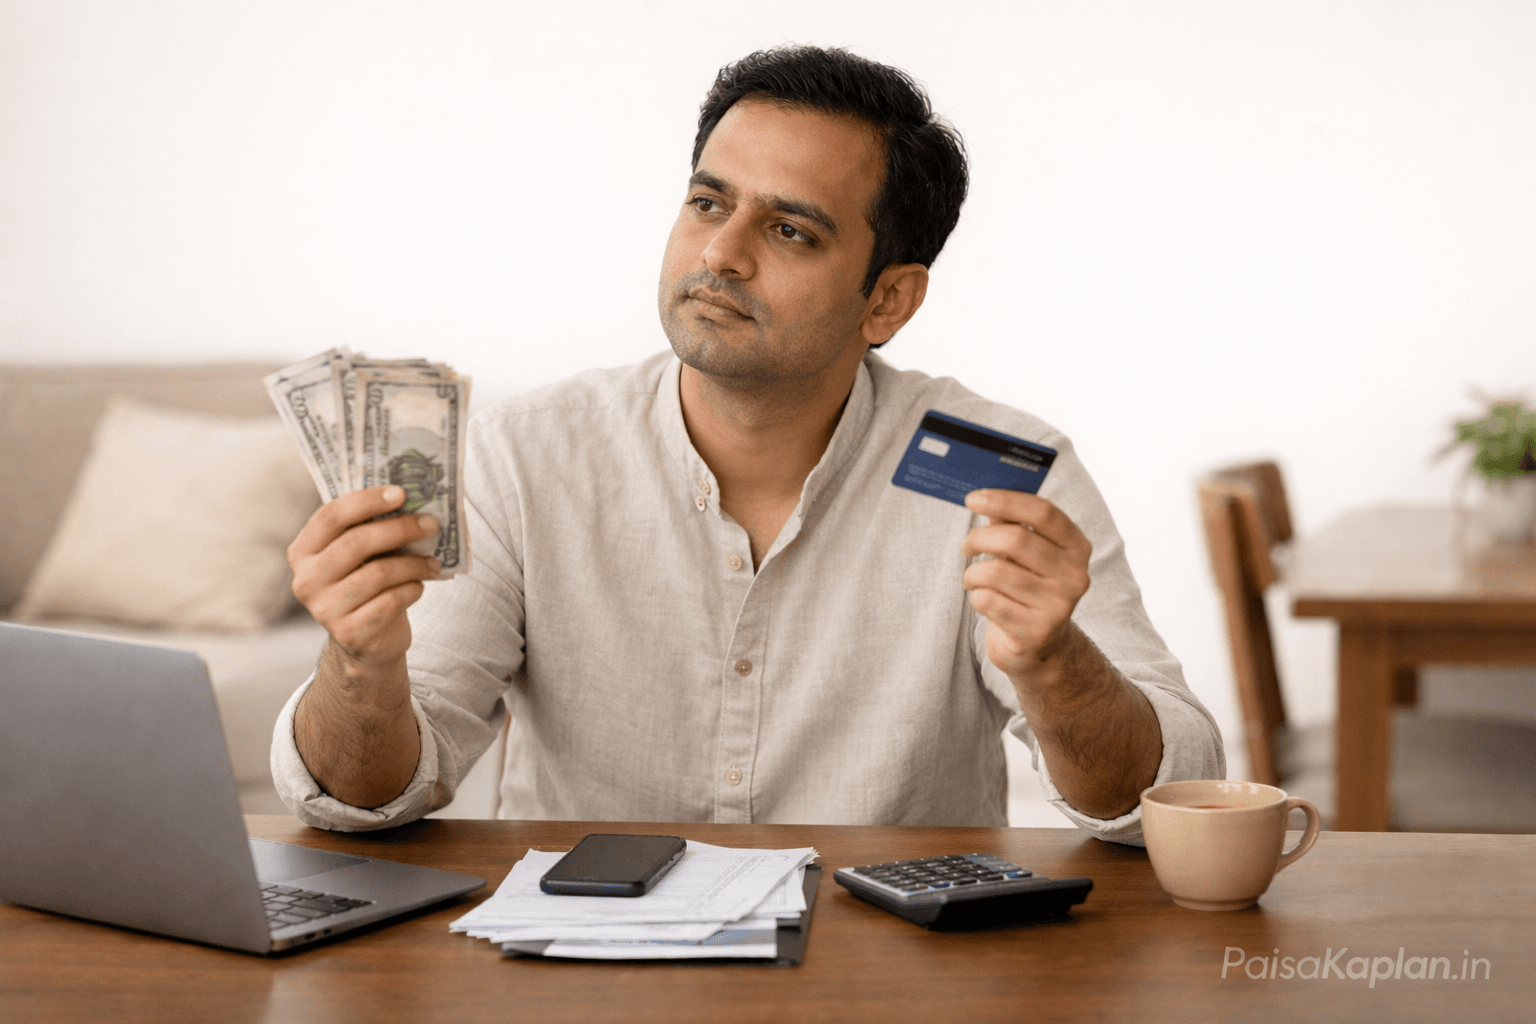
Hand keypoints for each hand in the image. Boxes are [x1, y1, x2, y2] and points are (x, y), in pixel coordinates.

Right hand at [288, 485, 442, 675]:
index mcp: (303, 552)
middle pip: (356, 542)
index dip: (367, 501)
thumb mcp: (360, 557)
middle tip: (431, 523)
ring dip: (414, 564)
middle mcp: (306, 581)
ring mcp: (325, 610)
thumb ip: (370, 529)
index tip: (402, 493)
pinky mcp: (350, 634)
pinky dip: (412, 589)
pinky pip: (391, 601)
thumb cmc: (366, 586)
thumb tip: (412, 500)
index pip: (331, 516)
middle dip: (400, 528)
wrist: (368, 641)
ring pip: (378, 573)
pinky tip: (418, 587)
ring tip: (432, 562)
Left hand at [960, 489, 1092, 684]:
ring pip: (995, 572)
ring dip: (972, 573)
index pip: (1043, 512)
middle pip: (1015, 539)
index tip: (972, 498)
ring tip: (972, 579)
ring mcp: (1058, 606)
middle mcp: (1074, 575)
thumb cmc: (1028, 588)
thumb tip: (985, 496)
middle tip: (966, 546)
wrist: (1039, 646)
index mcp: (1077, 547)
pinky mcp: (1035, 632)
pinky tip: (983, 600)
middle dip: (979, 538)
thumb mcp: (1027, 554)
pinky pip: (987, 600)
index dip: (1005, 500)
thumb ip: (1011, 523)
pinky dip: (975, 596)